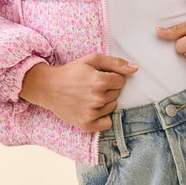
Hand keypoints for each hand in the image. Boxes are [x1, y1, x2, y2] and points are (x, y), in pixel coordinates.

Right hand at [19, 53, 137, 131]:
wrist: (49, 87)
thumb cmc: (72, 71)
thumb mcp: (92, 59)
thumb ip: (115, 63)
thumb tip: (135, 68)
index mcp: (99, 81)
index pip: (121, 80)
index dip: (112, 76)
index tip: (100, 75)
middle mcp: (97, 99)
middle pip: (117, 93)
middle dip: (108, 88)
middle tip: (92, 85)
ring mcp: (92, 114)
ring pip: (113, 107)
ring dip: (105, 101)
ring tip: (90, 95)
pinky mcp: (87, 125)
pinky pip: (107, 123)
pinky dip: (103, 116)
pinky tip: (92, 108)